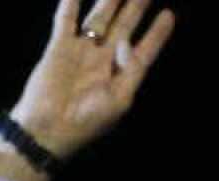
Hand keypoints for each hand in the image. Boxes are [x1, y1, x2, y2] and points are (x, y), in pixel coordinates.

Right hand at [2, 0, 175, 163]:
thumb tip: (128, 42)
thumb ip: (131, 69)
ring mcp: (82, 51)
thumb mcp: (119, 100)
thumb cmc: (88, 121)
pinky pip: (67, 20)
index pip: (144, 50)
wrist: (50, 129)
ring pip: (99, 18)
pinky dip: (70, 4)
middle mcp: (103, 60)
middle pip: (123, 27)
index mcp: (121, 77)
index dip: (157, 34)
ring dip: (109, 1)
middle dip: (135, 7)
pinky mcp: (59, 47)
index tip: (168, 15)